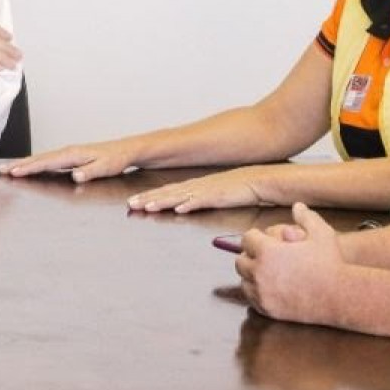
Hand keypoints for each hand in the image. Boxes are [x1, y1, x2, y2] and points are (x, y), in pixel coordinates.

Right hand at [0, 141, 137, 182]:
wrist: (127, 150)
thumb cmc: (117, 159)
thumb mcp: (106, 167)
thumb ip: (89, 172)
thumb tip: (75, 176)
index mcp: (73, 154)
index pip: (46, 162)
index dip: (29, 168)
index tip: (14, 172)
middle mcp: (68, 152)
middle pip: (39, 158)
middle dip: (20, 164)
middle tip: (1, 170)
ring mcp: (69, 153)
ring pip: (42, 158)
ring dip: (25, 163)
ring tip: (9, 168)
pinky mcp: (71, 157)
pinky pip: (48, 160)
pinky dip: (36, 163)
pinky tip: (31, 167)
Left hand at [128, 168, 270, 212]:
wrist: (259, 180)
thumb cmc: (239, 188)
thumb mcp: (214, 195)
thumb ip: (198, 201)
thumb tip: (183, 208)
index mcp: (194, 187)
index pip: (167, 192)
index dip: (149, 196)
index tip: (133, 202)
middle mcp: (196, 187)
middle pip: (167, 193)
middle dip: (147, 199)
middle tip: (130, 204)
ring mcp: (206, 190)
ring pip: (179, 197)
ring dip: (162, 202)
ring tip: (145, 207)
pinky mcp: (218, 196)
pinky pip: (201, 201)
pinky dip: (189, 204)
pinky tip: (178, 209)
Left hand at [233, 203, 339, 323]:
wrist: (339, 296)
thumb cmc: (331, 262)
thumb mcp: (321, 233)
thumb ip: (306, 217)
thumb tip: (297, 206)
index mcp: (267, 251)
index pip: (247, 240)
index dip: (256, 238)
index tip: (264, 240)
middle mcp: (259, 272)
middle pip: (241, 261)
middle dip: (251, 256)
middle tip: (265, 256)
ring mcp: (262, 293)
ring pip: (244, 280)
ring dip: (252, 275)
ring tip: (267, 272)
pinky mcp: (267, 309)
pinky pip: (252, 298)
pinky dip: (257, 292)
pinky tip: (270, 287)